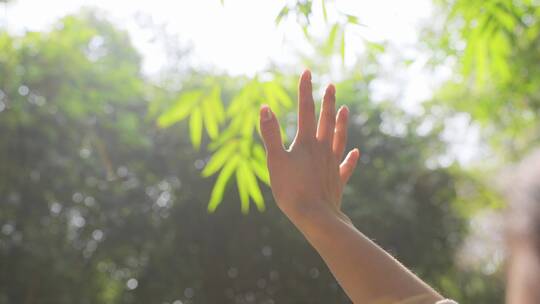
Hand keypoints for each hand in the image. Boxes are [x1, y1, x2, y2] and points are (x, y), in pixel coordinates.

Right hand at [259, 70, 359, 226]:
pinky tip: (355, 152)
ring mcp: (332, 164)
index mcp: (306, 143)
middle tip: (332, 86)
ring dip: (342, 123)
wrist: (315, 216)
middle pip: (326, 120)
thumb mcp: (275, 160)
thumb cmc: (291, 189)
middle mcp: (322, 149)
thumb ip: (270, 134)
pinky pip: (346, 166)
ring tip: (345, 109)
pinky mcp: (337, 180)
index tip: (308, 72)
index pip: (305, 110)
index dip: (305, 90)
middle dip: (327, 102)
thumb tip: (265, 107)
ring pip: (339, 138)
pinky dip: (351, 158)